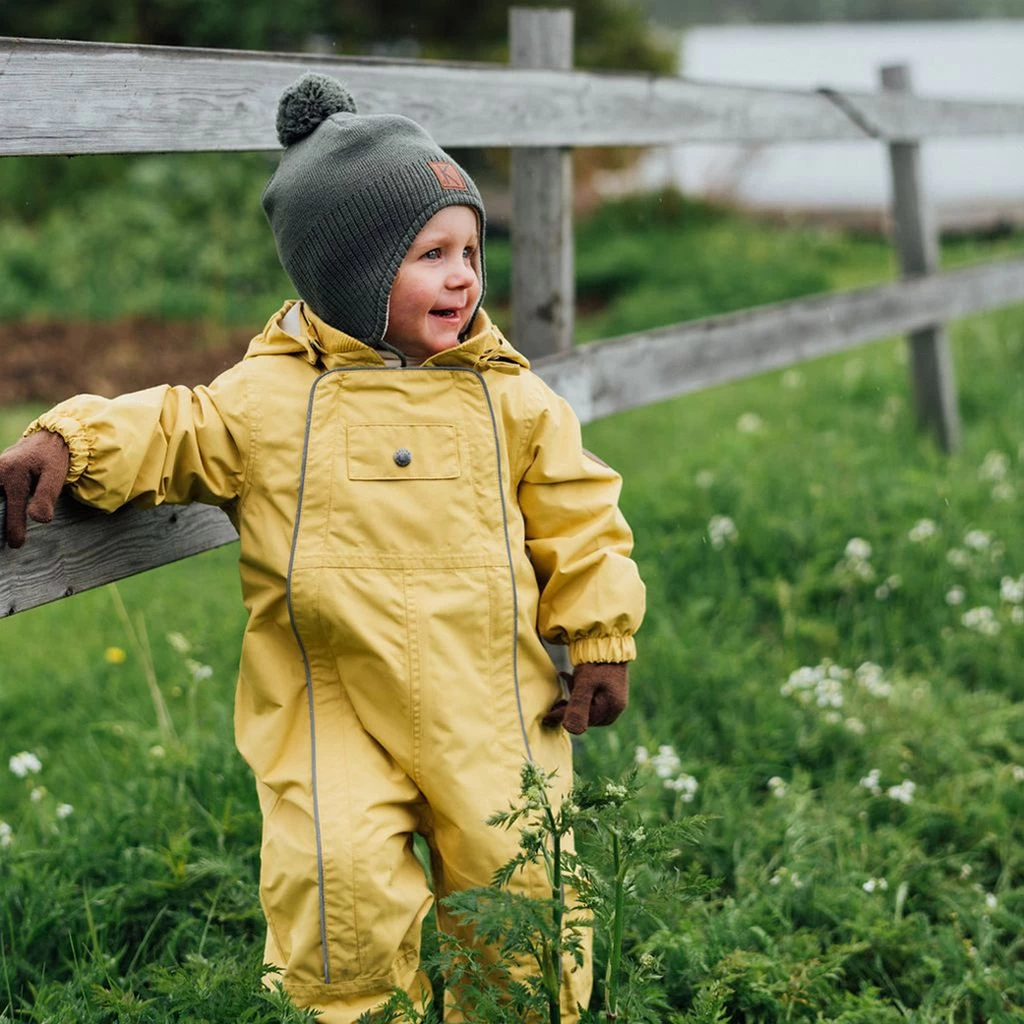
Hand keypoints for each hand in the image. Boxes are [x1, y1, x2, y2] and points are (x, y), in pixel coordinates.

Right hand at [0, 430, 70, 547]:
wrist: (50, 437)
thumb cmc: (54, 457)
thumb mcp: (55, 475)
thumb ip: (46, 497)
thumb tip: (38, 519)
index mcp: (13, 473)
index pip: (13, 508)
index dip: (14, 528)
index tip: (16, 544)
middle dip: (2, 520)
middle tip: (7, 542)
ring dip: (2, 512)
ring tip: (5, 534)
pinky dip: (3, 505)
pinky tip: (6, 517)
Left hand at [543, 661, 628, 734]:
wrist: (608, 640)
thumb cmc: (596, 662)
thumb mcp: (585, 684)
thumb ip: (578, 707)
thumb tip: (572, 731)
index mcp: (611, 708)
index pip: (583, 720)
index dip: (562, 718)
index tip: (546, 718)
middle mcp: (615, 707)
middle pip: (586, 716)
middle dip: (569, 710)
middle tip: (553, 705)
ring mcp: (613, 699)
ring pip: (588, 706)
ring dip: (573, 700)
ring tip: (561, 693)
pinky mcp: (609, 690)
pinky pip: (592, 697)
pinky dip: (579, 692)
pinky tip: (568, 678)